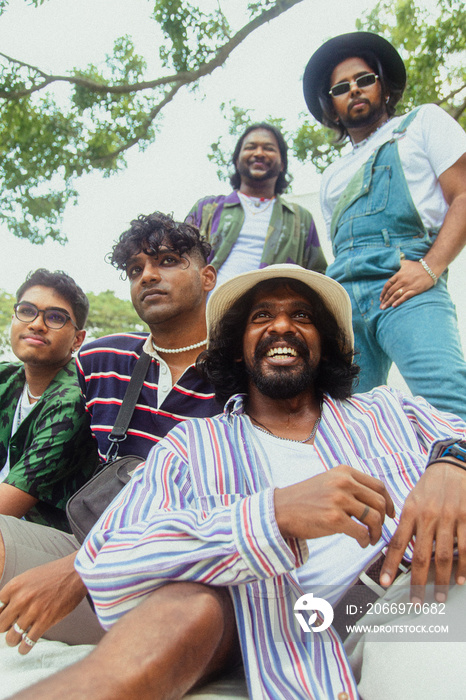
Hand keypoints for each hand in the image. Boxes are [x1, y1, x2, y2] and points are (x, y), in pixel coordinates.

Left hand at [0, 553, 86, 653]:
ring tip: (16, 639)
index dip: (0, 615)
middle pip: (0, 625)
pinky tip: (24, 647)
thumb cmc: (52, 574)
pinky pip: (27, 642)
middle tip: (10, 628)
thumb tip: (3, 611)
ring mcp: (33, 611)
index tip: (6, 619)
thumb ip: (14, 592)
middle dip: (4, 628)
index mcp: (14, 586)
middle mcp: (20, 599)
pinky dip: (24, 648)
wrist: (75, 573)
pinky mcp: (45, 621)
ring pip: (11, 638)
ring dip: (12, 640)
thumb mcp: (28, 577)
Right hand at [274, 464, 394, 547]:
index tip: (390, 514)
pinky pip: (361, 532)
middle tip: (377, 530)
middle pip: (379, 502)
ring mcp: (338, 500)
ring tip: (370, 539)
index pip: (378, 486)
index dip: (389, 502)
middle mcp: (343, 482)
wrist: (280, 510)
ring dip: (376, 532)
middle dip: (383, 520)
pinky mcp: (334, 519)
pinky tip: (361, 543)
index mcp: (344, 472)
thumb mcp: (329, 482)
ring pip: (374, 518)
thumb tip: (376, 501)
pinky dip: (365, 540)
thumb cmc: (306, 499)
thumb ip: (350, 486)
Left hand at [379, 259, 434, 308]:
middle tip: (381, 306)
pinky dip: (399, 301)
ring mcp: (408, 286)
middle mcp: (402, 281)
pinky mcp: (415, 290)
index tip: (380, 298)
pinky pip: (405, 297)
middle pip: (390, 292)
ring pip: (396, 295)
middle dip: (384, 300)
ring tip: (384, 308)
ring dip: (389, 302)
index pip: (387, 285)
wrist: (430, 268)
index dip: (383, 293)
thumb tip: (392, 264)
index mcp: (398, 275)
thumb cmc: (417, 266)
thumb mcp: (405, 263)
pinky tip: (394, 306)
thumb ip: (398, 264)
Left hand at [380, 461, 465, 601]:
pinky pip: (465, 547)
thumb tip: (397, 549)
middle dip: (418, 582)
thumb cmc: (430, 487)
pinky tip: (461, 579)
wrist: (452, 468)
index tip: (385, 583)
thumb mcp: (412, 500)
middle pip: (421, 555)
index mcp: (410, 512)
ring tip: (440, 596)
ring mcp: (449, 518)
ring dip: (442, 580)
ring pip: (444, 556)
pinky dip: (463, 566)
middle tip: (417, 601)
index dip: (390, 565)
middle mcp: (428, 516)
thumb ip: (406, 524)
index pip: (397, 543)